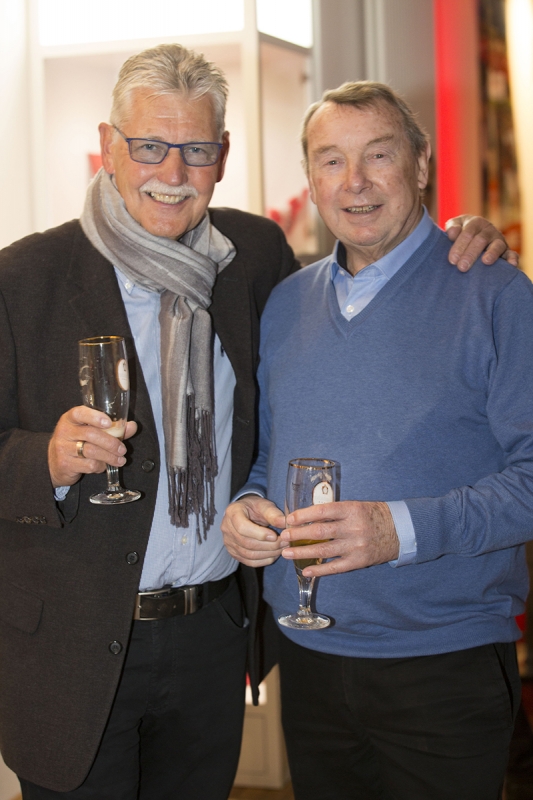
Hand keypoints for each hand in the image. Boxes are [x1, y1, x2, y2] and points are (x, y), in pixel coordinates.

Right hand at [48, 405, 137, 487]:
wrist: (53, 462)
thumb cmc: (76, 442)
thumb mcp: (89, 430)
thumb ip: (112, 428)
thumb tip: (132, 426)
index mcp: (70, 418)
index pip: (80, 413)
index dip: (95, 417)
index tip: (108, 422)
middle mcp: (64, 431)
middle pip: (91, 434)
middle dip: (111, 443)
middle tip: (123, 450)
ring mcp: (63, 448)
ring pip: (91, 452)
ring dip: (110, 457)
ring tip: (120, 460)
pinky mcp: (65, 464)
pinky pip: (88, 465)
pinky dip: (100, 467)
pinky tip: (102, 466)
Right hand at [222, 495, 285, 566]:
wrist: (245, 512)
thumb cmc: (255, 507)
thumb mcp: (264, 505)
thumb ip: (273, 514)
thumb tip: (285, 522)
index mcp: (232, 513)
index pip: (242, 527)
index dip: (259, 534)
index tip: (274, 535)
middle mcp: (227, 529)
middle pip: (246, 543)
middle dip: (268, 545)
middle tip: (285, 542)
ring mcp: (229, 542)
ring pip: (249, 554)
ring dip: (268, 553)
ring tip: (282, 548)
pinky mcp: (234, 553)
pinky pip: (249, 562)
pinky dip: (264, 560)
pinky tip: (274, 555)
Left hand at [280, 500, 398, 576]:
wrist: (401, 530)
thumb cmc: (374, 515)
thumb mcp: (356, 506)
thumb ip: (336, 511)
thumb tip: (308, 516)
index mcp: (351, 510)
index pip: (322, 511)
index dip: (303, 515)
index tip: (289, 519)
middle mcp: (352, 527)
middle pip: (319, 531)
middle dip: (298, 535)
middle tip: (283, 536)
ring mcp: (356, 546)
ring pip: (324, 550)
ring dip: (302, 552)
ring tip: (287, 553)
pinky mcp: (359, 561)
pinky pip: (336, 567)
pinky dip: (320, 570)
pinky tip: (306, 570)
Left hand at [446, 215, 518, 271]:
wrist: (475, 237)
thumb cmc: (461, 234)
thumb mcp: (455, 226)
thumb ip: (452, 227)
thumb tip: (452, 234)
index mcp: (476, 223)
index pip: (468, 233)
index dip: (460, 246)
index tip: (452, 260)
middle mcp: (489, 231)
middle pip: (481, 240)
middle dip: (471, 254)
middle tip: (462, 267)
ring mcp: (499, 241)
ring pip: (497, 245)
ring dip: (492, 254)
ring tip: (485, 262)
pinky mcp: (506, 252)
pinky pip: (512, 254)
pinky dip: (512, 259)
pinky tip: (511, 265)